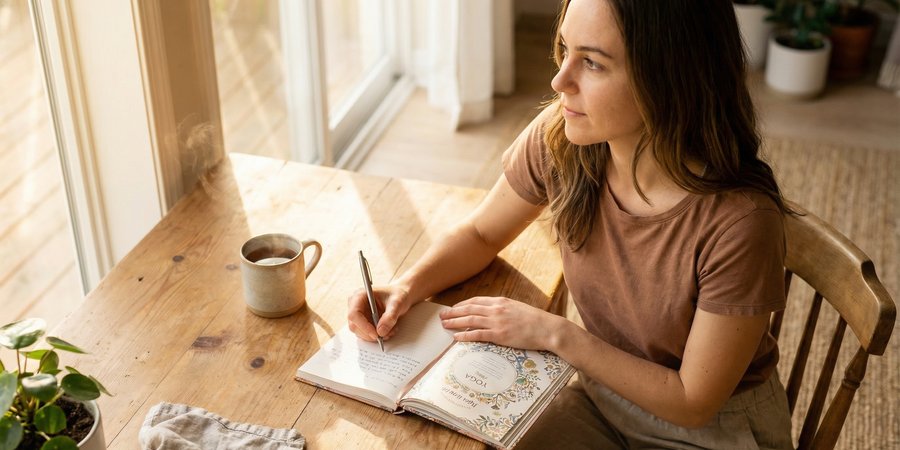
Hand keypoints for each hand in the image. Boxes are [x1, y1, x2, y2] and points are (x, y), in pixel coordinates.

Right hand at [347, 284, 412, 341]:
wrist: (400, 296)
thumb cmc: (397, 295)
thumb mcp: (397, 303)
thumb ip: (390, 316)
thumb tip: (381, 331)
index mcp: (360, 295)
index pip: (354, 314)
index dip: (363, 326)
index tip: (376, 334)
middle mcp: (355, 305)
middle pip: (355, 326)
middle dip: (371, 333)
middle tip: (386, 334)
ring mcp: (358, 315)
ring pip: (360, 332)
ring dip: (375, 335)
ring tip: (391, 330)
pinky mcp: (363, 322)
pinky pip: (366, 334)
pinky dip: (377, 335)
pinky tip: (388, 330)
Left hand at [439, 296, 563, 350]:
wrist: (548, 328)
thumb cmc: (535, 320)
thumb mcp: (517, 309)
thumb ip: (503, 309)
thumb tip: (492, 314)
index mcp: (501, 301)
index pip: (476, 300)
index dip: (462, 304)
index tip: (453, 308)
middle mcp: (496, 309)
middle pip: (469, 308)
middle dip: (453, 312)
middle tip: (441, 315)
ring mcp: (497, 322)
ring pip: (470, 320)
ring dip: (455, 322)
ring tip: (444, 325)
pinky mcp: (499, 335)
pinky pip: (477, 334)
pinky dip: (465, 335)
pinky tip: (457, 337)